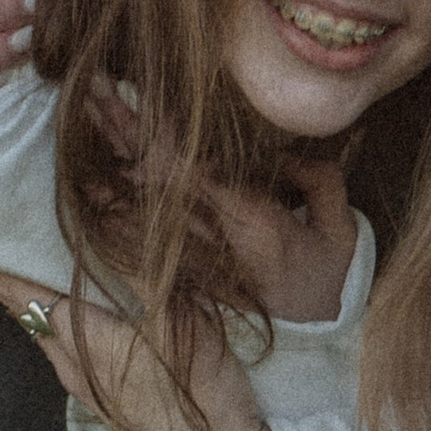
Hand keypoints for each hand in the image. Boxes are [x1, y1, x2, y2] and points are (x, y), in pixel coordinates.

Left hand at [0, 264, 290, 430]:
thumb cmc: (195, 393)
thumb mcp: (174, 317)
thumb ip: (138, 263)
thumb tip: (103, 212)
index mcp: (78, 337)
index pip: (15, 289)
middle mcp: (70, 362)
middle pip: (22, 308)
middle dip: (0, 272)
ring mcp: (87, 385)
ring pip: (45, 328)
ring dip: (29, 294)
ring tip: (22, 258)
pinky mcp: (108, 397)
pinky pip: (67, 344)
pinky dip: (59, 315)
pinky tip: (75, 305)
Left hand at [80, 83, 354, 324]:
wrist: (314, 341)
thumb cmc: (332, 281)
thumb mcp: (341, 230)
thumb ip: (320, 183)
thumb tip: (288, 154)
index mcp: (255, 227)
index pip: (198, 178)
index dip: (164, 143)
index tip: (140, 103)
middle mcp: (215, 239)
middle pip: (161, 178)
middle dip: (127, 131)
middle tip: (96, 89)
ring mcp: (198, 253)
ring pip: (148, 198)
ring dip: (118, 155)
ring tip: (89, 112)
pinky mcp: (190, 263)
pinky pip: (148, 226)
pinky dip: (121, 199)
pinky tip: (95, 173)